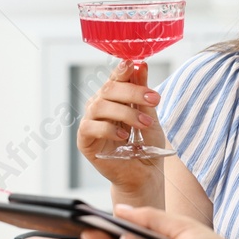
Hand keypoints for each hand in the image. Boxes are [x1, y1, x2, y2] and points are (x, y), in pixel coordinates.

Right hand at [76, 61, 167, 195]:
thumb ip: (143, 93)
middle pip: (108, 89)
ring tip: (144, 124)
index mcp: (114, 98)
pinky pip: (91, 127)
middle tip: (153, 99)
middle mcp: (99, 106)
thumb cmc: (146, 145)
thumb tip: (140, 65)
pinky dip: (109, 129)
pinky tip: (124, 136)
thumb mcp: (149, 116)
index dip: (122, 70)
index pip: (115, 78)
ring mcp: (90, 122)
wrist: (143, 174)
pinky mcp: (85, 140)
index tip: (135, 64)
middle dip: (132, 92)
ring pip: (100, 105)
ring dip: (125, 112)